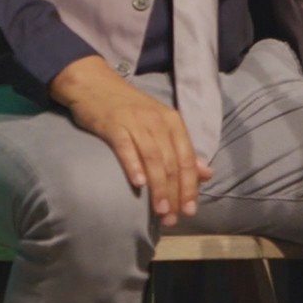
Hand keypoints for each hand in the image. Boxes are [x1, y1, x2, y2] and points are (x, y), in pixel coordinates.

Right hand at [50, 56, 212, 226]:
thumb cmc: (129, 109)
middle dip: (174, 193)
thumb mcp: (160, 124)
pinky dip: (133, 165)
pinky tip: (138, 184)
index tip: (189, 211)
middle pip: (171, 162)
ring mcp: (136, 123)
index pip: (187, 159)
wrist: (95, 84)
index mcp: (173, 123)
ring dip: (158, 187)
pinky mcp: (113, 125)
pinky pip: (126, 147)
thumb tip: (206, 173)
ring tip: (159, 210)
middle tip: (171, 218)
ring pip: (153, 159)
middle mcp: (158, 122)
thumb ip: (182, 149)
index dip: (190, 186)